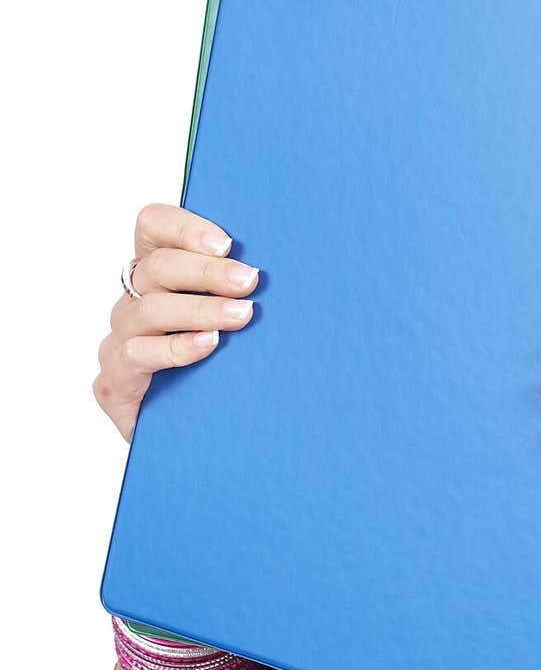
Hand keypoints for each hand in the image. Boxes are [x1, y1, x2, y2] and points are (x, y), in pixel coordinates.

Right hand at [93, 203, 258, 444]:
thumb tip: (296, 264)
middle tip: (250, 281)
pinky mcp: (115, 381)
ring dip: (201, 308)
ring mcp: (120, 340)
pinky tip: (208, 345)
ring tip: (242, 315)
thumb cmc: (222, 370)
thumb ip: (242, 290)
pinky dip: (176, 348)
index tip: (227, 242)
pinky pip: (137, 354)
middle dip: (208, 271)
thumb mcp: (234, 321)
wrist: (197, 442)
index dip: (184, 227)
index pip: (152, 226)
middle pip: (157, 267)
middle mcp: (133, 301)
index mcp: (157, 275)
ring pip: (150, 309)